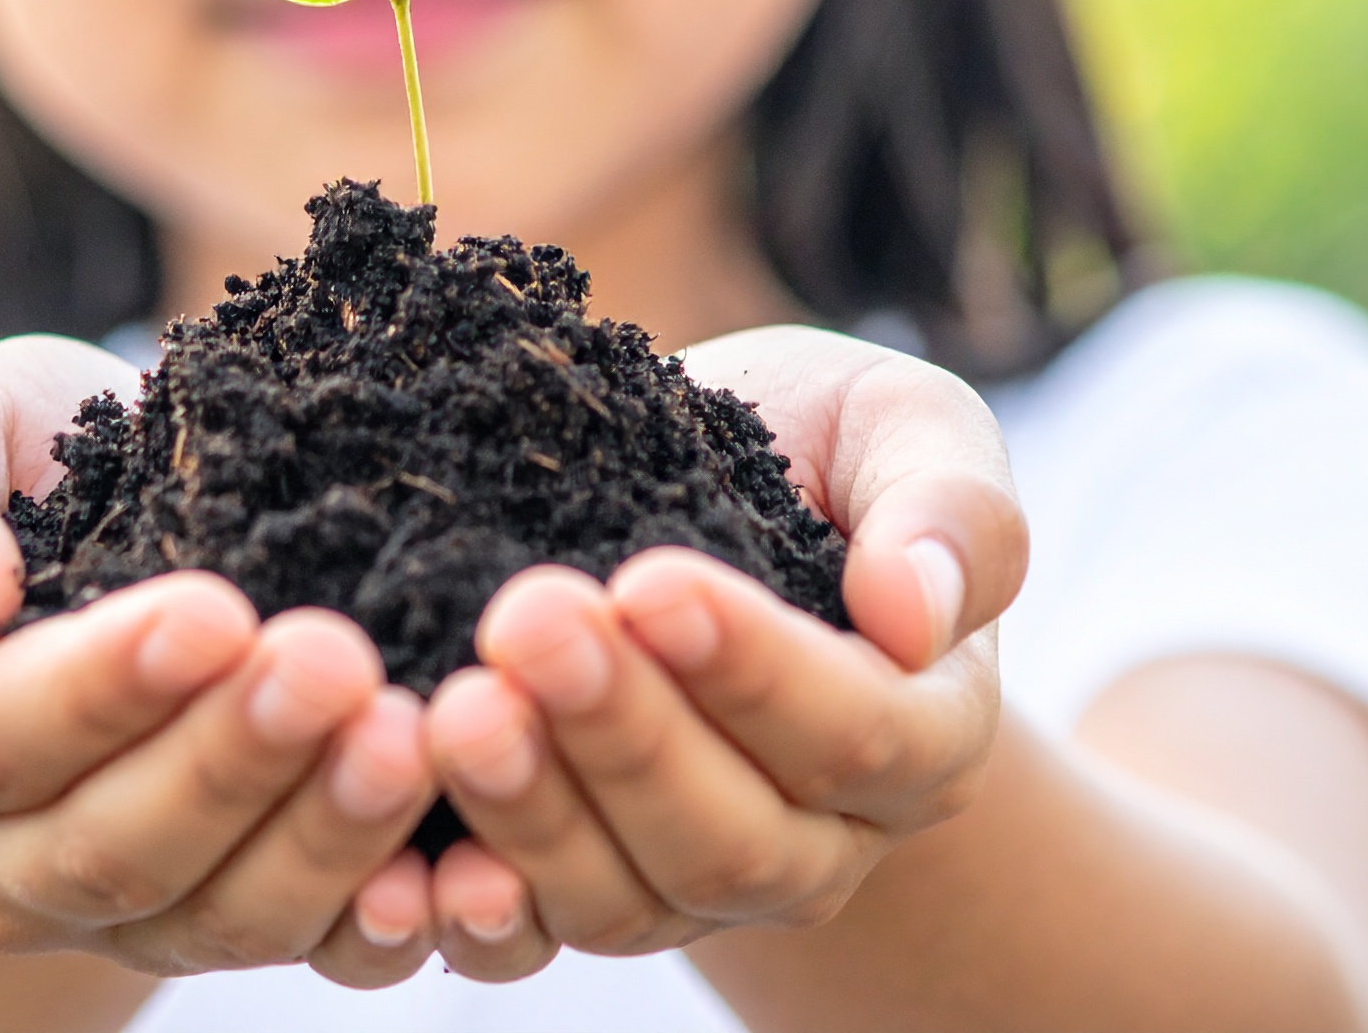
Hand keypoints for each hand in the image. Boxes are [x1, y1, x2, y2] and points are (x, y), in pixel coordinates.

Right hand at [0, 334, 441, 983]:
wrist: (96, 537)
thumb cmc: (9, 471)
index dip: (100, 688)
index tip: (212, 610)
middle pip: (109, 847)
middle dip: (231, 760)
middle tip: (335, 663)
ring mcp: (111, 912)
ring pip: (216, 913)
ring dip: (321, 834)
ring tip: (409, 736)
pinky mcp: (225, 922)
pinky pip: (308, 951)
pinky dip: (380, 922)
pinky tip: (450, 867)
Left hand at [415, 325, 1027, 978]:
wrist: (710, 491)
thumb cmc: (817, 450)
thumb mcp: (902, 428)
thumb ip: (950, 507)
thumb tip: (917, 609)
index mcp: (926, 730)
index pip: (852, 734)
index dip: (751, 671)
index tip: (650, 583)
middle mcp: (826, 838)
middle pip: (731, 836)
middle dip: (623, 734)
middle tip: (527, 624)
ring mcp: (703, 880)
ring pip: (628, 898)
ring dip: (534, 812)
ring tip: (454, 708)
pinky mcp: (595, 888)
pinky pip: (538, 939)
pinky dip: (479, 915)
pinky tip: (417, 865)